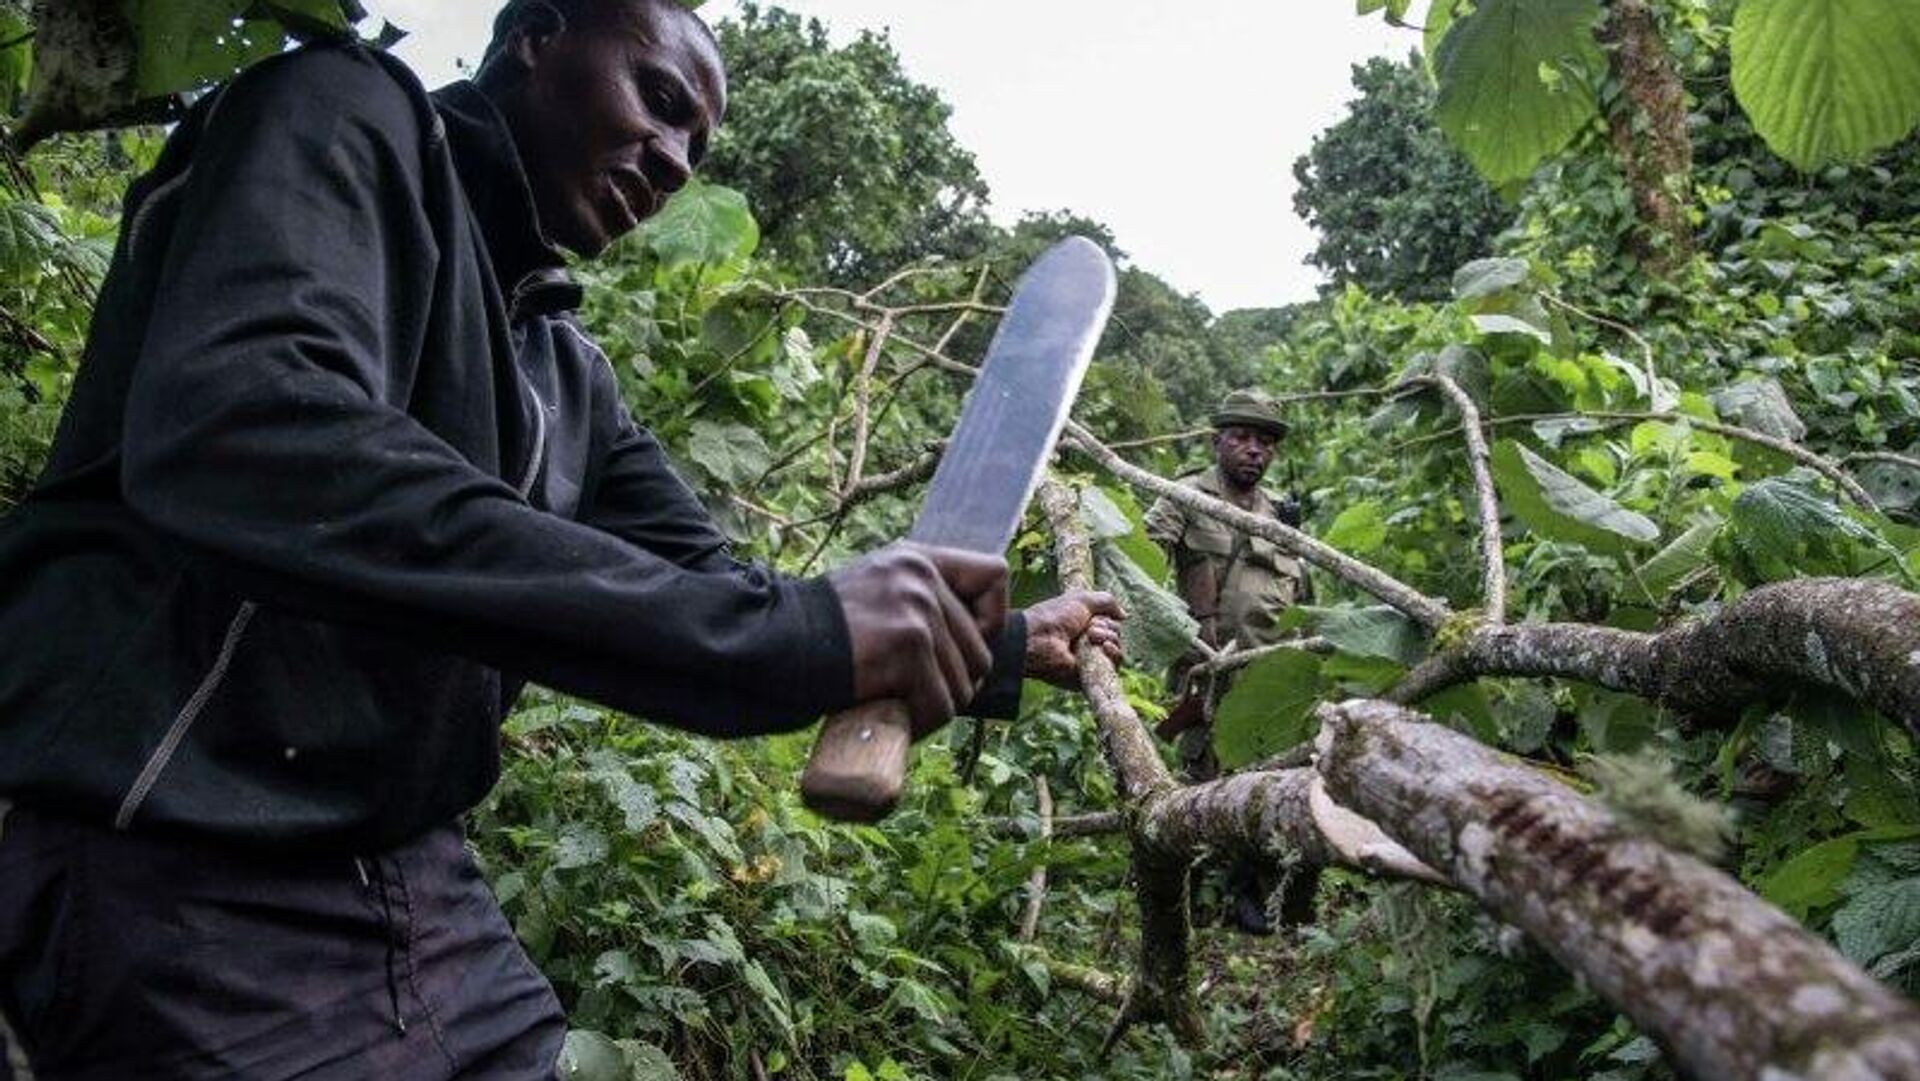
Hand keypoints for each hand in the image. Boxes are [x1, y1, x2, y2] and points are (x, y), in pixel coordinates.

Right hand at [828, 542, 1008, 737]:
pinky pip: (941, 703)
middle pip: (981, 649)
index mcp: (917, 559)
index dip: (991, 617)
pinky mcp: (907, 647)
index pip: (994, 574)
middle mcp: (921, 578)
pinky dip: (923, 721)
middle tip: (917, 693)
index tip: (963, 643)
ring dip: (936, 706)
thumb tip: (973, 644)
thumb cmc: (819, 632)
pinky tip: (896, 716)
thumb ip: (917, 600)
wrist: (772, 645)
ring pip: (963, 683)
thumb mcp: (875, 592)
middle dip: (955, 681)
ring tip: (900, 705)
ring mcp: (916, 611)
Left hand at [1022, 590, 1125, 688]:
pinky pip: (1114, 666)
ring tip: (1092, 637)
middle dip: (1108, 629)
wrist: (1039, 640)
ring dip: (1109, 639)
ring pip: (1117, 650)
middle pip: (1115, 636)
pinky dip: (1114, 655)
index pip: (1110, 623)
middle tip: (1090, 629)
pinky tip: (1106, 648)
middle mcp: (1087, 643)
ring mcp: (1089, 660)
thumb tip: (1125, 615)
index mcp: (1083, 626)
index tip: (1096, 617)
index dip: (1107, 619)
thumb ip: (1107, 602)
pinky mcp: (1091, 675)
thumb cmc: (1055, 617)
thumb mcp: (1083, 599)